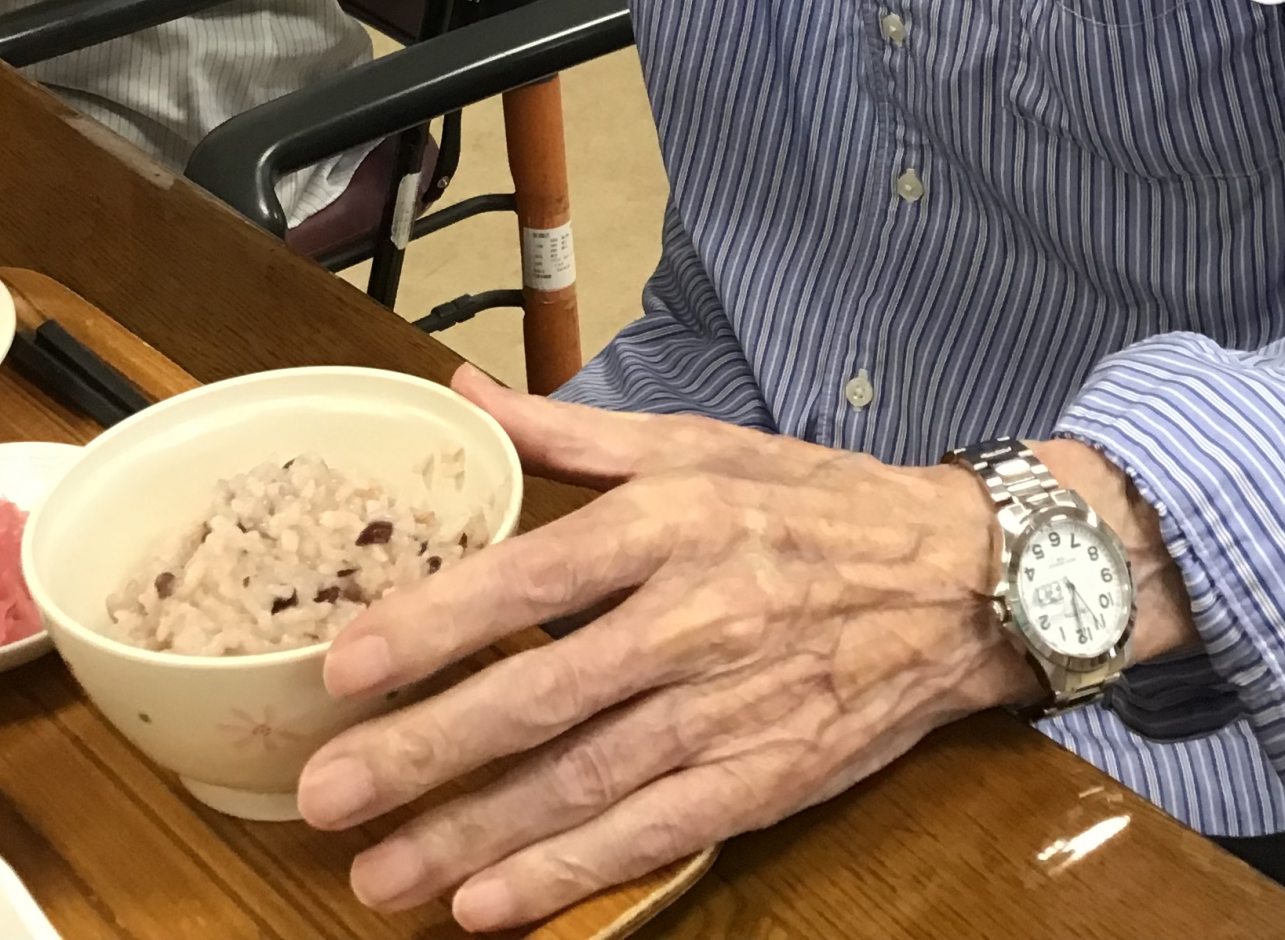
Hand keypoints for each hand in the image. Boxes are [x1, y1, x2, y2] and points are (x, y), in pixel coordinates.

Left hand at [295, 367, 1036, 930]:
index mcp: (669, 520)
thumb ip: (569, 431)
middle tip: (326, 793)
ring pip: (580, 781)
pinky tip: (488, 903)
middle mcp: (692, 617)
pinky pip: (647, 835)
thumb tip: (461, 394)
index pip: (531, 575)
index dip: (435, 623)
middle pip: (539, 694)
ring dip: (471, 835)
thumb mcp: (695, 444)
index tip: (345, 663)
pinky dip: (565, 872)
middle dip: (424, 751)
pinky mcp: (761, 780)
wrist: (957, 582)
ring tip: (377, 872)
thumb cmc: (812, 503)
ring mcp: (727, 709)